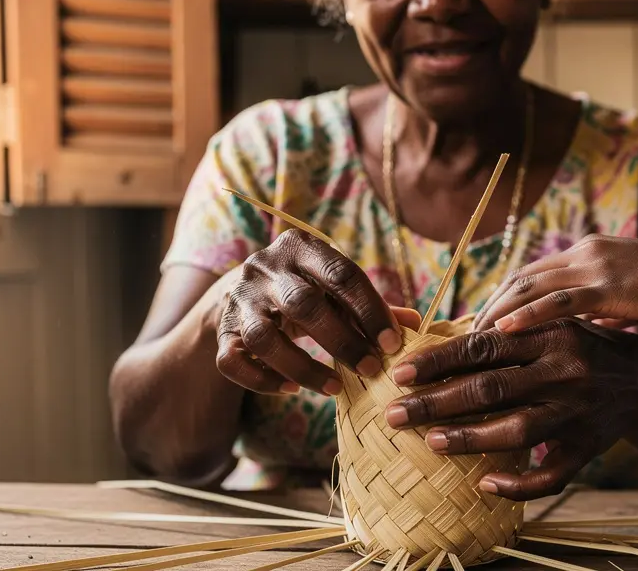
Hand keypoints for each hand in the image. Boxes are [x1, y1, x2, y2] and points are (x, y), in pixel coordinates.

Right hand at [215, 229, 420, 395]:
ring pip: (264, 337)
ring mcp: (239, 299)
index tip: (392, 344)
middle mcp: (265, 268)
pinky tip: (292, 390)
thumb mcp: (335, 288)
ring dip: (303, 367)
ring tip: (335, 389)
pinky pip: (233, 361)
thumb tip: (416, 324)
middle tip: (370, 369)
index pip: (341, 274)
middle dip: (340, 341)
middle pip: (301, 304)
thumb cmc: (305, 289)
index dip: (369, 310)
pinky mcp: (221, 330)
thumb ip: (370, 305)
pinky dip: (263, 380)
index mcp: (301, 247)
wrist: (241, 289)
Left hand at [382, 318, 637, 500]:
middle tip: (394, 413)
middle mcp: (563, 371)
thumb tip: (435, 339)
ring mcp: (577, 411)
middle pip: (490, 389)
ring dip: (469, 439)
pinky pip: (552, 475)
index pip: (483, 347)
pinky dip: (517, 484)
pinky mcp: (588, 447)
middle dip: (436, 402)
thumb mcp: (549, 325)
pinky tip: (485, 485)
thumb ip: (503, 333)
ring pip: (517, 431)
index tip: (399, 373)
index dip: (438, 360)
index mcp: (548, 334)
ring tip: (430, 441)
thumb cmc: (579, 347)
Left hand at [473, 234, 637, 332]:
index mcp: (586, 253)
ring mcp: (594, 267)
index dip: (499, 300)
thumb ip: (602, 305)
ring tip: (470, 341)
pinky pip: (558, 302)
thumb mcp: (630, 294)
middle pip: (519, 278)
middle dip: (487, 307)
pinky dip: (527, 316)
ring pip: (529, 287)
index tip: (476, 326)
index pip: (530, 275)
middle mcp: (582, 254)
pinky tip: (503, 333)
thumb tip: (586, 326)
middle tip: (460, 338)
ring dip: (496, 313)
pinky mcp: (609, 286)